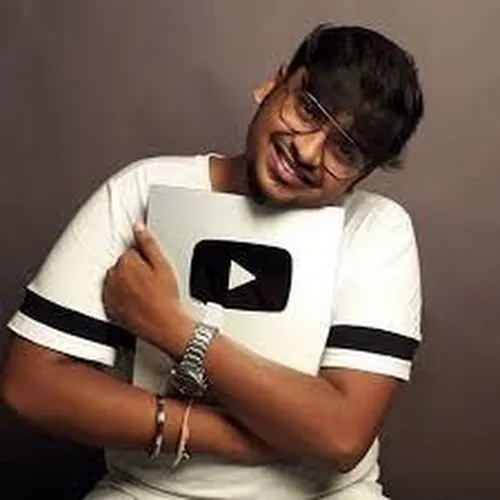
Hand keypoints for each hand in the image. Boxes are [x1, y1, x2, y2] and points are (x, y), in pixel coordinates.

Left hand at [103, 222, 192, 356]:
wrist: (164, 325)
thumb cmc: (165, 299)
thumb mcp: (163, 265)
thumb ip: (148, 243)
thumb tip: (138, 227)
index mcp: (126, 262)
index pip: (130, 250)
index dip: (144, 259)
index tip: (152, 268)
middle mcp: (113, 276)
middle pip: (122, 264)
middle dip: (134, 269)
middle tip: (151, 281)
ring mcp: (110, 292)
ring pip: (117, 279)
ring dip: (127, 282)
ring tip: (145, 292)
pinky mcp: (110, 306)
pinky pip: (113, 295)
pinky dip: (122, 296)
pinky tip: (137, 301)